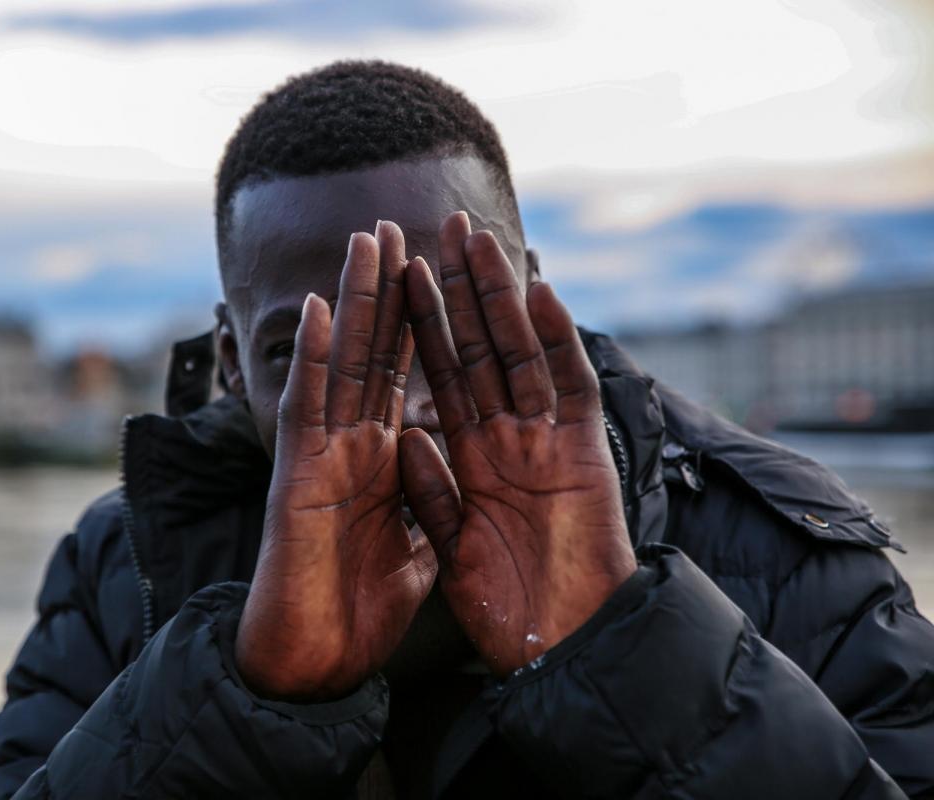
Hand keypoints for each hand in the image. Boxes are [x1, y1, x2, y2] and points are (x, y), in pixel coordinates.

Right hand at [236, 222, 437, 700]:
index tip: (441, 274)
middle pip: (374, 355)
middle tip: (400, 228)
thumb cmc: (359, 610)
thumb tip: (454, 468)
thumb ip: (433, 501)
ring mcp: (322, 456)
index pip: (405, 377)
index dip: (423, 324)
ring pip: (339, 364)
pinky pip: (305, 409)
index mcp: (383, 460)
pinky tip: (316, 311)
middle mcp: (351, 446)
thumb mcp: (421, 547)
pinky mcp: (297, 478)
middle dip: (390, 292)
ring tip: (366, 243)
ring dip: (352, 302)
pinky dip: (310, 360)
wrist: (315, 664)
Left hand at [400, 212, 636, 674]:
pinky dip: (559, 344)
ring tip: (481, 241)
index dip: (424, 325)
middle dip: (463, 290)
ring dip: (502, 298)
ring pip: (522, 354)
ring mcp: (549, 443)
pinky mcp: (586, 457)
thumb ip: (432, 492)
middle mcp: (510, 440)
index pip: (443, 376)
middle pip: (482, 349)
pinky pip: (572, 389)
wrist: (566, 653)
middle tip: (445, 228)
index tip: (404, 275)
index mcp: (473, 459)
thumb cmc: (508, 612)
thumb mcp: (451, 549)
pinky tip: (540, 294)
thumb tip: (405, 435)